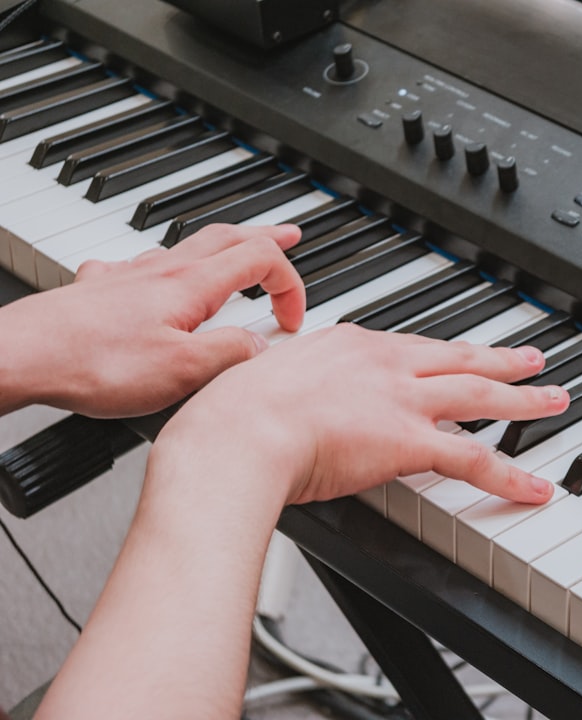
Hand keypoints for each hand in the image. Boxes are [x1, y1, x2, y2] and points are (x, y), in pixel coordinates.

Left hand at [0, 223, 303, 417]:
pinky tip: (154, 279)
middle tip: (290, 236)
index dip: (289, 285)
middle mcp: (162, 271)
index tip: (292, 320)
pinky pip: (142, 265)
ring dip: (223, 247)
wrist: (22, 356)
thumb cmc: (95, 363)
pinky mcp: (101, 290)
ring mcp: (130, 276)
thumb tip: (261, 346)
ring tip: (235, 253)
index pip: (260, 262)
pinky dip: (167, 267)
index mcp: (191, 286)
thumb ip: (231, 354)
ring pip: (188, 247)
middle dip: (265, 236)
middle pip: (227, 237)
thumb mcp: (183, 371)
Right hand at [155, 324, 570, 504]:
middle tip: (531, 359)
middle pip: (459, 358)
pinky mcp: (410, 439)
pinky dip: (510, 476)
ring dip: (523, 400)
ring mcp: (402, 399)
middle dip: (500, 360)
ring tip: (553, 399)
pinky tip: (534, 488)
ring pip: (481, 396)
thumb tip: (281, 393)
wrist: (238, 430)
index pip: (411, 347)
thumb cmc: (234, 412)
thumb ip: (290, 383)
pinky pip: (474, 460)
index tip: (460, 355)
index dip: (443, 353)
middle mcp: (385, 363)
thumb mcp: (264, 378)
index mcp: (350, 344)